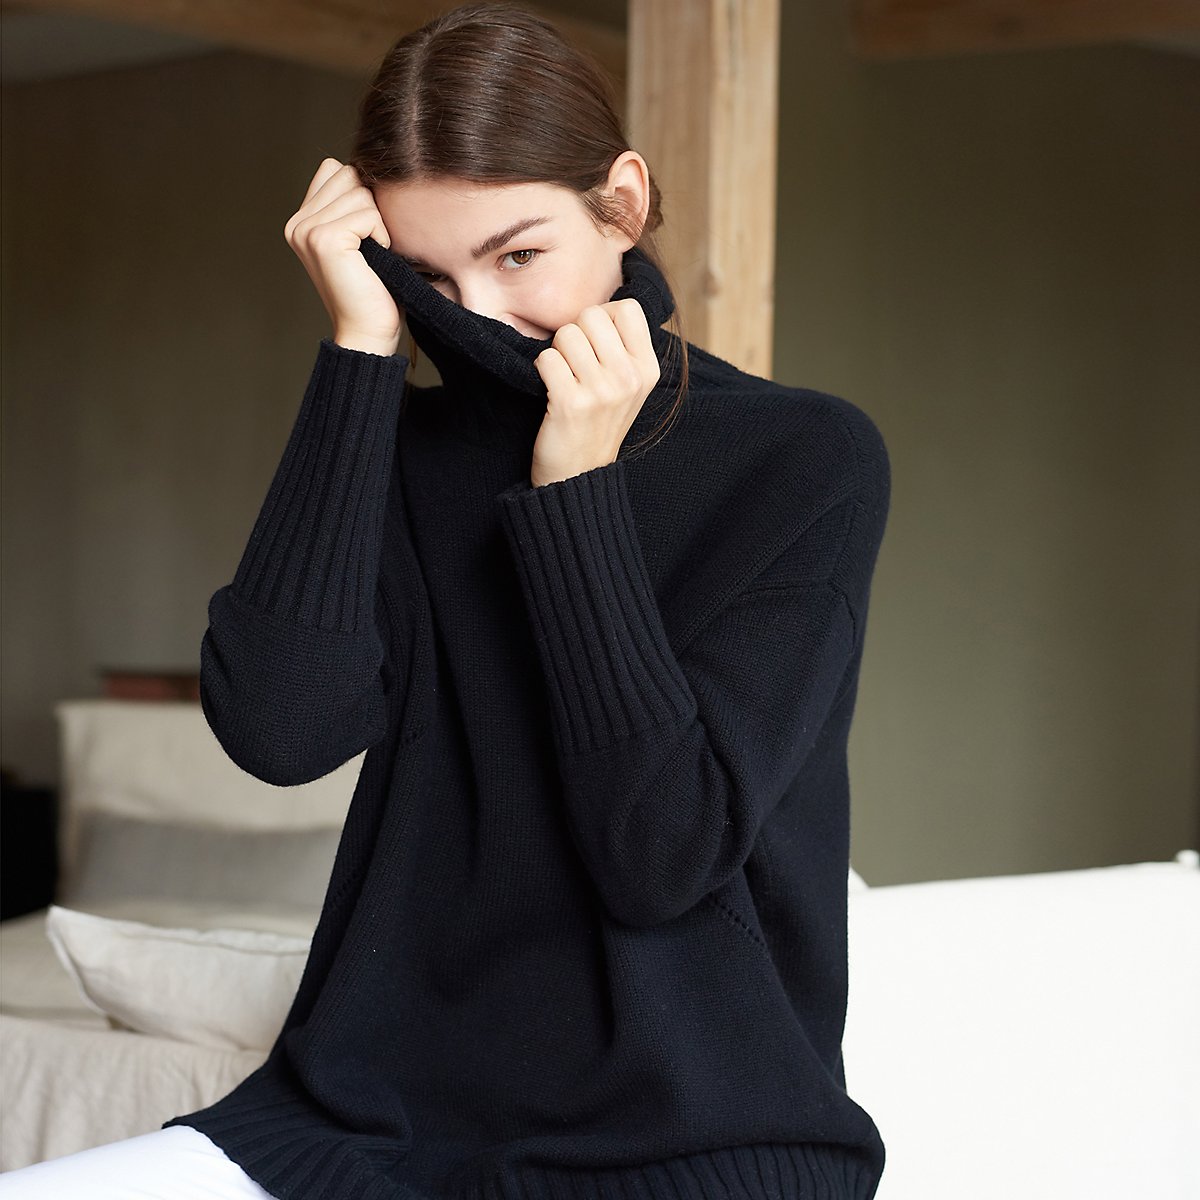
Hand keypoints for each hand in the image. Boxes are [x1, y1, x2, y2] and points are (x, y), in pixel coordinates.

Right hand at [283, 158, 405, 355]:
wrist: (368, 333)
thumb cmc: (374, 291)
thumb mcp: (361, 240)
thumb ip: (352, 204)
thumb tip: (370, 166)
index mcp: (302, 221)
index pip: (335, 169)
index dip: (362, 193)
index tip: (368, 233)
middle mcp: (297, 223)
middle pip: (348, 173)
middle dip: (372, 205)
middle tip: (373, 246)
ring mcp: (307, 230)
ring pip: (360, 191)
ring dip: (379, 222)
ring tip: (374, 255)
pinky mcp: (323, 239)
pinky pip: (368, 213)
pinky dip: (382, 236)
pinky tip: (376, 259)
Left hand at [529, 299, 661, 486]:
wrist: (579, 475)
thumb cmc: (598, 423)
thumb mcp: (629, 386)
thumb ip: (624, 347)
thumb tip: (605, 304)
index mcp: (647, 369)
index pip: (627, 308)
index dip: (603, 317)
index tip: (596, 342)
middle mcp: (630, 378)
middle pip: (591, 315)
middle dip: (575, 333)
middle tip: (576, 364)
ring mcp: (602, 391)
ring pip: (566, 334)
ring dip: (557, 353)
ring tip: (565, 379)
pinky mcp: (572, 403)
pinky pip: (546, 358)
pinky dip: (542, 371)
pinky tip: (552, 391)